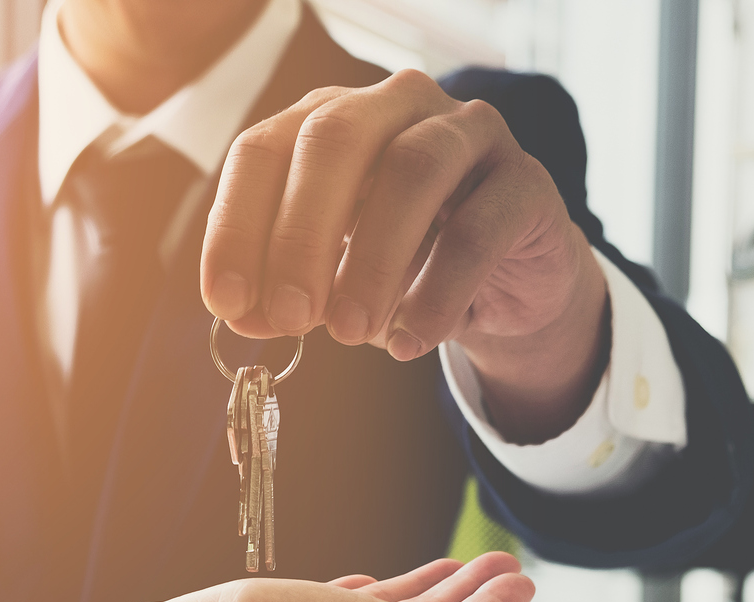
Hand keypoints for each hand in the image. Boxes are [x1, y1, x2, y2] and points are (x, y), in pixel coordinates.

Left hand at [200, 70, 607, 443]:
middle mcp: (395, 107)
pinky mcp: (525, 181)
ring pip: (413, 171)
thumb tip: (243, 316)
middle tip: (291, 317)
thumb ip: (284, 293)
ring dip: (372, 261)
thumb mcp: (329, 282)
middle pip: (334, 141)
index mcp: (329, 120)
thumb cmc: (401, 269)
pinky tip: (410, 341)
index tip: (227, 301)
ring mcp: (468, 133)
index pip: (263, 150)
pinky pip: (479, 227)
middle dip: (301, 236)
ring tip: (351, 334)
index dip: (237, 225)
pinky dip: (438, 291)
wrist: (503, 287)